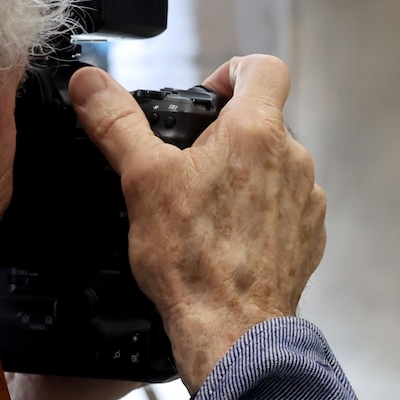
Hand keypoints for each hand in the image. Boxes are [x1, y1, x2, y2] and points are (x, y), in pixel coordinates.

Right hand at [68, 56, 326, 391]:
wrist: (232, 331)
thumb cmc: (191, 260)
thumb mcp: (141, 180)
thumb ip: (116, 122)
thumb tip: (89, 82)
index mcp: (259, 132)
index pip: (263, 68)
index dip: (231, 72)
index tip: (206, 99)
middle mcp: (295, 159)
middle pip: (264, 122)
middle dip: (226, 136)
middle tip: (187, 169)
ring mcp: (308, 201)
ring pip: (275, 167)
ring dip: (244, 177)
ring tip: (204, 211)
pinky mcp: (310, 237)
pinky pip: (286, 209)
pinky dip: (260, 215)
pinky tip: (227, 241)